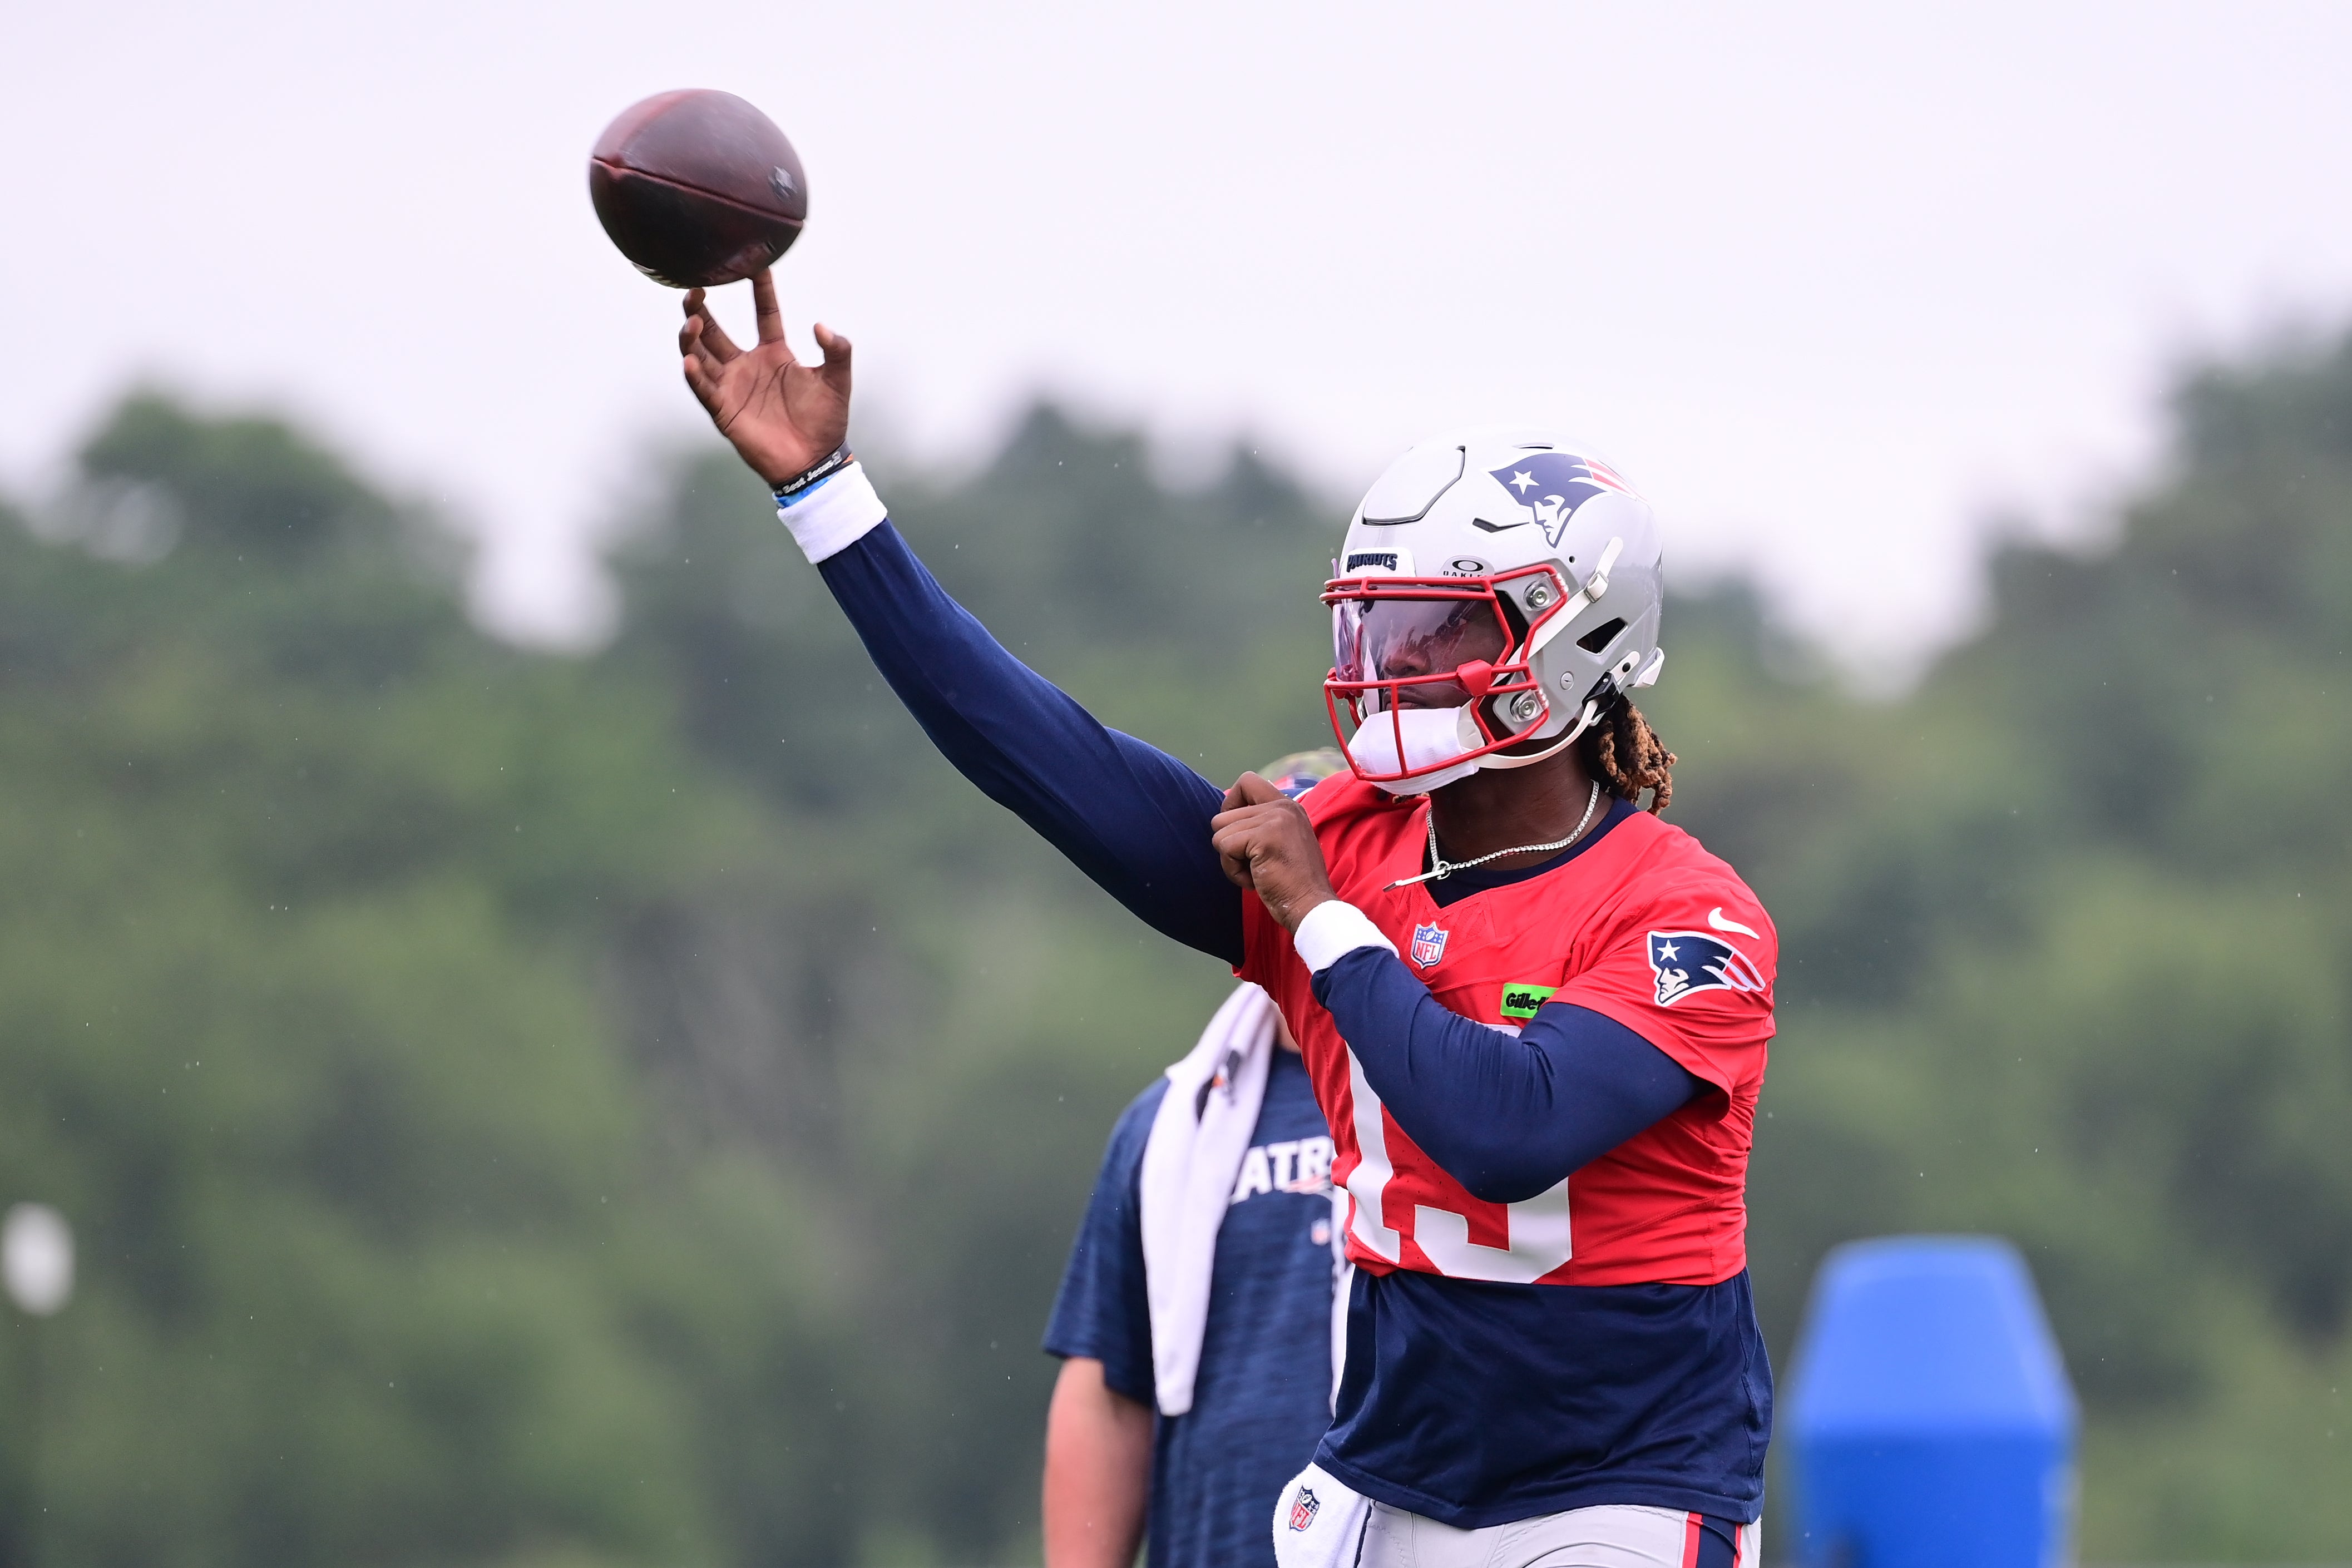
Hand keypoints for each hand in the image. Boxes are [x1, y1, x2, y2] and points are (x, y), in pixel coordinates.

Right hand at [678, 269, 850, 487]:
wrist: (815, 462)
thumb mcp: (837, 380)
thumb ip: (837, 350)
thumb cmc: (826, 421)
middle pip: (716, 330)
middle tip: (694, 288)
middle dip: (701, 310)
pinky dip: (696, 376)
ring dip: (692, 338)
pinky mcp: (725, 411)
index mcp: (775, 352)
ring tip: (691, 321)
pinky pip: (705, 390)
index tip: (752, 262)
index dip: (759, 288)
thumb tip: (821, 325)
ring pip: (702, 355)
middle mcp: (748, 365)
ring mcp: (733, 386)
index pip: (764, 312)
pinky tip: (690, 362)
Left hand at [1210, 772, 1336, 932]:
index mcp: (1287, 806)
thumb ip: (1260, 825)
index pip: (1247, 781)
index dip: (1231, 804)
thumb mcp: (1280, 842)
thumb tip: (1223, 818)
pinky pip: (1224, 848)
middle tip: (1254, 864)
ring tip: (1257, 872)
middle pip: (1223, 816)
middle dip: (1230, 845)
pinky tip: (1255, 880)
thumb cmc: (1293, 883)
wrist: (1311, 906)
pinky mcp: (1264, 837)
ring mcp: (1274, 819)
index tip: (1238, 832)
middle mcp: (1282, 806)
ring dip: (1231, 860)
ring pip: (1219, 832)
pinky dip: (1233, 871)